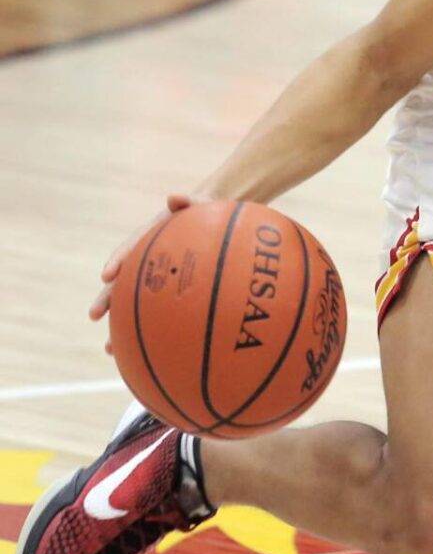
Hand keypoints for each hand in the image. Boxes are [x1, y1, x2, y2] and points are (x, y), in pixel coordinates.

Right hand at [91, 194, 192, 347]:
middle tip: (94, 315)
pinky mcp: (168, 294)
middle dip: (107, 299)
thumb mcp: (201, 204)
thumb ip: (189, 200)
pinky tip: (148, 356)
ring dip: (121, 326)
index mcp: (149, 239)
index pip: (129, 249)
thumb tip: (175, 196)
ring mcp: (154, 280)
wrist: (217, 221)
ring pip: (133, 306)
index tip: (108, 274)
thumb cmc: (207, 213)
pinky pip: (157, 314)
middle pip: (121, 283)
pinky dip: (152, 332)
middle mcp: (146, 262)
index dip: (118, 260)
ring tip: (110, 348)